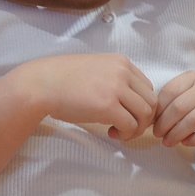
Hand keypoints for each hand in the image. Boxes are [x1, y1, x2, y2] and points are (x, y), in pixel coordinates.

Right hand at [25, 53, 156, 140]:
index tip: (127, 114)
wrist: (42, 83)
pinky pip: (130, 125)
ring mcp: (116, 87)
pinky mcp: (108, 105)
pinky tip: (111, 133)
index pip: (147, 87)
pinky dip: (125, 134)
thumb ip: (115, 79)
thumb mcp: (96, 69)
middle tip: (126, 127)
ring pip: (145, 114)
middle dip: (143, 119)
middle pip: (151, 101)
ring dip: (136, 128)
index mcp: (120, 61)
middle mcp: (122, 71)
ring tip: (118, 131)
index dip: (140, 105)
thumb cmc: (64, 79)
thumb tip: (131, 102)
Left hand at [154, 70, 194, 147]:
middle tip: (157, 135)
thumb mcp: (191, 93)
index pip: (170, 91)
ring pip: (194, 120)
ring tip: (167, 142)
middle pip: (180, 106)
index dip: (159, 109)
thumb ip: (173, 100)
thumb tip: (151, 117)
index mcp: (194, 77)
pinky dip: (194, 139)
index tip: (151, 122)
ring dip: (177, 133)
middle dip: (165, 123)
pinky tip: (185, 143)